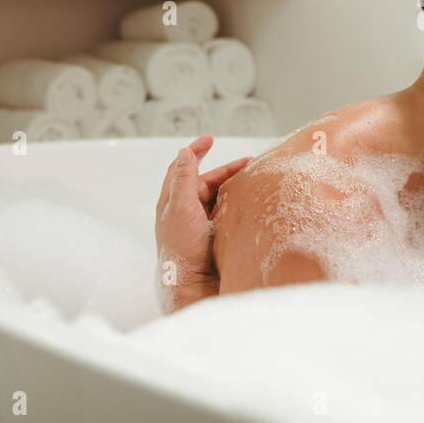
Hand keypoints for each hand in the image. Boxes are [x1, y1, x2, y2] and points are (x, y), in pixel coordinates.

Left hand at [154, 134, 252, 312]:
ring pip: (215, 197)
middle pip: (204, 181)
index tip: (209, 139)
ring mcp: (196, 224)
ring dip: (232, 186)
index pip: (181, 168)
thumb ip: (184, 179)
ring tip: (252, 181)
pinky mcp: (210, 236)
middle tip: (247, 163)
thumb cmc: (183, 248)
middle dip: (225, 170)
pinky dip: (234, 203)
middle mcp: (182, 211)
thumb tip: (184, 153)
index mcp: (171, 201)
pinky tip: (247, 202)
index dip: (195, 151)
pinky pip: (223, 212)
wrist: (191, 283)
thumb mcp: (182, 208)